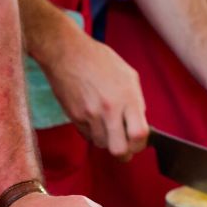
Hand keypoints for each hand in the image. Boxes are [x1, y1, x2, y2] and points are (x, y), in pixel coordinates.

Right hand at [40, 30, 148, 160]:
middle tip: (125, 145)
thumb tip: (140, 123)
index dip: (140, 144)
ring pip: (102, 145)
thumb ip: (136, 101)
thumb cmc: (98, 60)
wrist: (66, 53)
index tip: (138, 142)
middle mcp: (109, 109)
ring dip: (107, 141)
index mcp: (126, 97)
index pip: (139, 135)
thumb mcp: (128, 75)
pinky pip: (88, 136)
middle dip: (124, 153)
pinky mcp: (75, 118)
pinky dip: (93, 132)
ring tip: (107, 125)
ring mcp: (90, 115)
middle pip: (119, 151)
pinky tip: (93, 117)